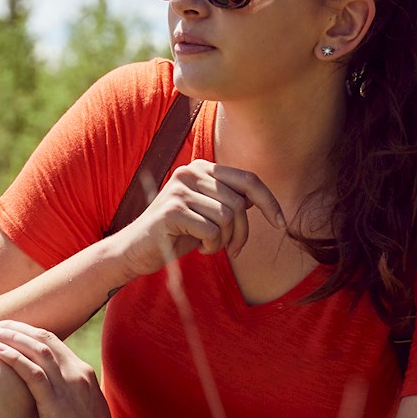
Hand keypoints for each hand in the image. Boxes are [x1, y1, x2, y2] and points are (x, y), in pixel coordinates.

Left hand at [0, 320, 124, 417]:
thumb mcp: (81, 409)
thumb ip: (66, 394)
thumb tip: (45, 392)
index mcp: (82, 372)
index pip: (52, 340)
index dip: (27, 331)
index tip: (7, 328)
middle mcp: (76, 373)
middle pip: (43, 337)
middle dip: (15, 327)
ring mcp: (68, 387)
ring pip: (37, 349)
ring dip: (11, 337)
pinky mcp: (57, 404)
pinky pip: (33, 373)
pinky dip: (15, 359)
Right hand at [107, 160, 286, 279]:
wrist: (136, 250)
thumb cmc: (177, 232)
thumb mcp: (207, 211)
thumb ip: (228, 200)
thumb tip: (257, 198)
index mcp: (201, 167)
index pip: (248, 179)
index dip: (269, 201)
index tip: (281, 223)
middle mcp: (190, 171)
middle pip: (239, 203)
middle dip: (241, 233)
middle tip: (231, 248)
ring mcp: (179, 189)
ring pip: (226, 218)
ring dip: (223, 241)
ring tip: (208, 245)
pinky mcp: (171, 210)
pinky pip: (211, 231)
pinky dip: (211, 246)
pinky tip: (197, 248)